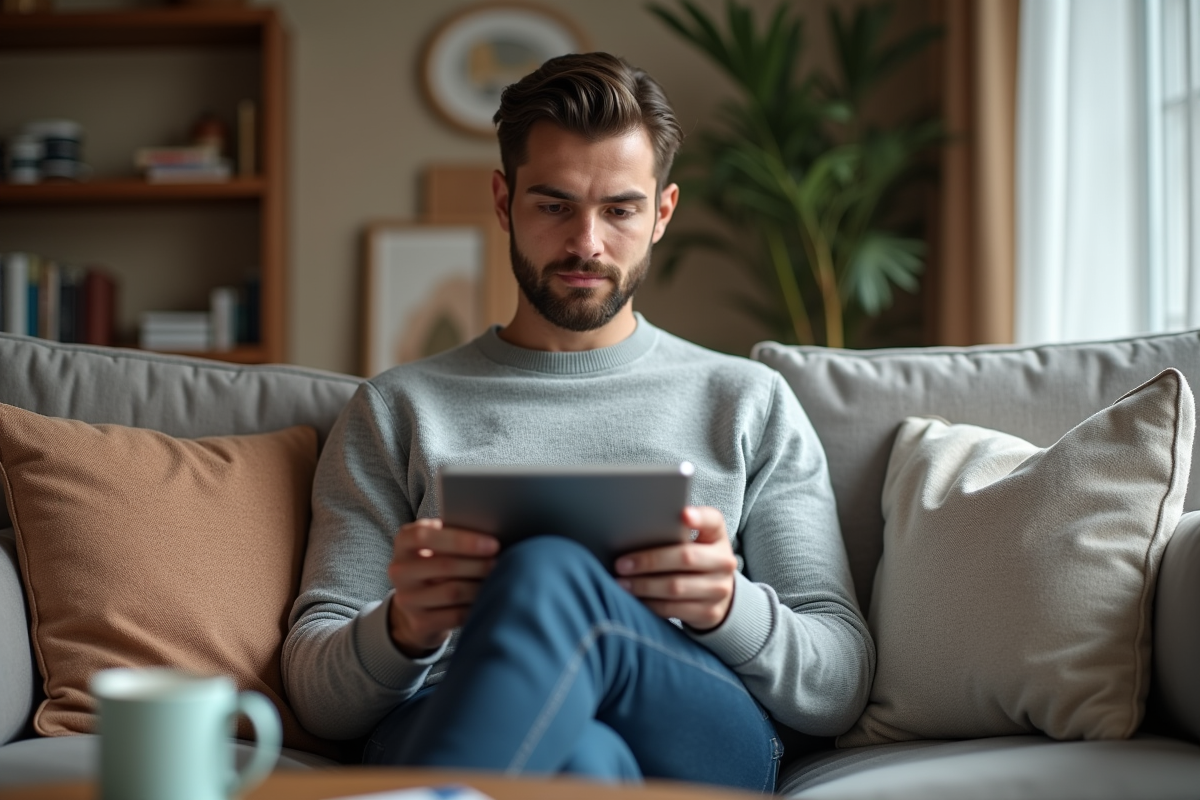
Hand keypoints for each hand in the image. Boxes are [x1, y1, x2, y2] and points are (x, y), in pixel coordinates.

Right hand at [387, 518, 498, 657]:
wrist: (418, 603)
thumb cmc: (438, 562)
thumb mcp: (438, 544)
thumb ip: (455, 533)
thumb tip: (493, 530)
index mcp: (404, 542)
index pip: (425, 536)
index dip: (461, 540)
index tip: (493, 544)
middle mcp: (399, 570)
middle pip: (444, 565)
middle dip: (479, 564)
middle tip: (502, 562)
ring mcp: (407, 599)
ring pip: (453, 592)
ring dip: (480, 585)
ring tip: (499, 579)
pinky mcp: (419, 623)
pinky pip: (456, 615)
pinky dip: (476, 606)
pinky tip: (489, 599)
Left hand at [614, 506, 736, 630]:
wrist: (718, 592)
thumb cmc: (695, 557)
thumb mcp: (694, 539)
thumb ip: (673, 531)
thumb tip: (633, 530)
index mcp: (717, 535)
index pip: (712, 521)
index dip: (699, 518)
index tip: (683, 515)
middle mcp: (724, 561)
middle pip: (685, 557)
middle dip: (649, 561)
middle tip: (622, 564)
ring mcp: (719, 589)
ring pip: (675, 587)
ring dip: (644, 586)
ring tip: (621, 583)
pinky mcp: (709, 613)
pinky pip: (673, 608)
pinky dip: (650, 604)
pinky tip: (635, 599)